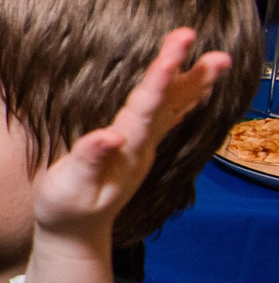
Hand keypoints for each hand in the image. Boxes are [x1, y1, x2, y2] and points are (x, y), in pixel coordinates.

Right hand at [31, 28, 232, 238]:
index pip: (145, 110)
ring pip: (174, 108)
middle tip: (212, 50)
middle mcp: (141, 147)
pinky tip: (195, 87)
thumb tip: (109, 136)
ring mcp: (144, 148)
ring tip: (218, 59)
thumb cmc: (64, 208)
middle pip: (168, 104)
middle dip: (187, 73)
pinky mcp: (139, 147)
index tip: (172, 56)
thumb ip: (89, 161)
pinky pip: (168, 117)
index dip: (158, 82)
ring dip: (195, 82)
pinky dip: (185, 98)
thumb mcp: (68, 187)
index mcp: (125, 153)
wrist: (76, 232)